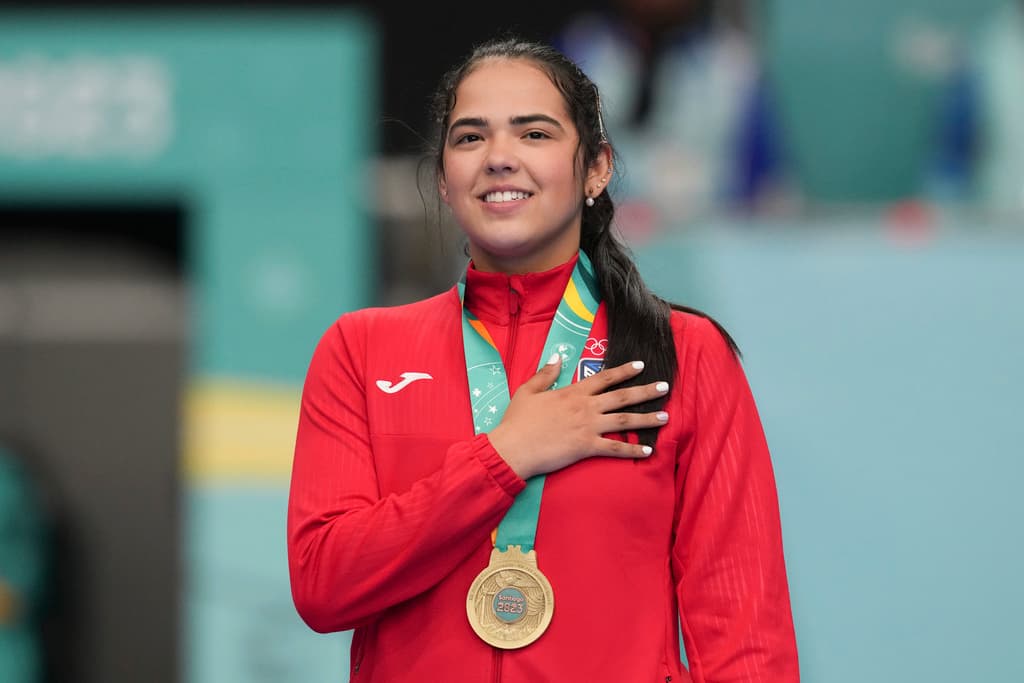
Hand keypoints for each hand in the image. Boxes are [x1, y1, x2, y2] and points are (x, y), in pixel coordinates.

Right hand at [487, 355, 669, 479]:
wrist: (514, 447)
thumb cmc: (518, 420)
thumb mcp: (528, 391)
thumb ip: (545, 374)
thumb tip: (557, 357)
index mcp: (573, 392)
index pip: (604, 378)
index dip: (624, 371)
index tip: (640, 365)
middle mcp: (586, 407)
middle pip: (622, 397)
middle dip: (646, 391)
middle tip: (665, 387)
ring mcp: (588, 427)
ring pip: (624, 421)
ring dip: (647, 419)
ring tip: (666, 417)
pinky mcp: (587, 447)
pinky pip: (615, 449)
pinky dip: (633, 450)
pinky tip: (648, 451)